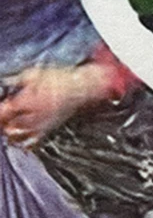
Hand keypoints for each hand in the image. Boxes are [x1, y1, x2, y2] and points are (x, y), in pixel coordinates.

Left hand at [0, 62, 116, 145]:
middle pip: (7, 127)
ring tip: (6, 125)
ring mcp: (40, 126)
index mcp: (27, 102)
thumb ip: (14, 80)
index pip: (2, 113)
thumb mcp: (33, 73)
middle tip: (2, 115)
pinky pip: (32, 144)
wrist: (80, 89)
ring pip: (17, 138)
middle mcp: (32, 118)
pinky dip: (22, 143)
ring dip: (8, 132)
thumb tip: (3, 82)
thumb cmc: (59, 80)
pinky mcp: (47, 131)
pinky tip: (18, 136)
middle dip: (2, 122)